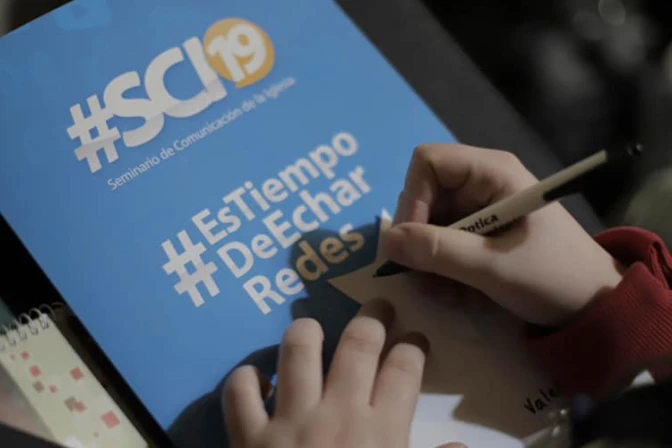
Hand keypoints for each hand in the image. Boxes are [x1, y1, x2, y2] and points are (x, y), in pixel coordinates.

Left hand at [223, 299, 461, 447]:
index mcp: (381, 430)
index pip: (404, 369)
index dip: (414, 347)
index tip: (417, 339)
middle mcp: (337, 411)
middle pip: (358, 345)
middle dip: (372, 318)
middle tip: (378, 307)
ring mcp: (289, 419)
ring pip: (298, 350)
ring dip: (307, 332)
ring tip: (313, 327)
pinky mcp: (248, 435)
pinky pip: (240, 392)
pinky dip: (245, 379)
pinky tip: (255, 377)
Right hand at [382, 144, 623, 325]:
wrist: (593, 305)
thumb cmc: (552, 276)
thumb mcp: (492, 268)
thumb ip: (439, 252)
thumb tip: (387, 241)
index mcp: (492, 172)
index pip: (427, 162)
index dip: (413, 198)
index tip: (415, 242)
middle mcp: (481, 182)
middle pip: (422, 195)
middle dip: (419, 239)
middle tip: (426, 279)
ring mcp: (479, 208)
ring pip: (427, 224)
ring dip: (428, 262)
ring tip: (444, 294)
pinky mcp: (479, 232)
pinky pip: (441, 243)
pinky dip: (440, 269)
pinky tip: (455, 295)